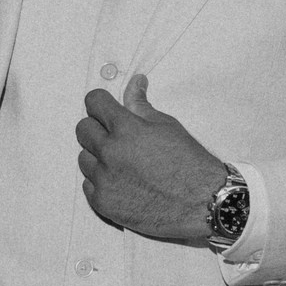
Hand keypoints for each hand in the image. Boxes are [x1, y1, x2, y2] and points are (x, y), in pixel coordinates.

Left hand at [76, 73, 228, 243]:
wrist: (202, 203)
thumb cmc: (190, 164)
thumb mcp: (167, 126)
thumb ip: (141, 105)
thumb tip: (134, 82)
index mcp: (126, 129)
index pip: (94, 102)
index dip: (101, 103)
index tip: (106, 108)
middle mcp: (110, 152)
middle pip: (83, 129)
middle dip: (97, 128)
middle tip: (117, 137)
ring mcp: (105, 180)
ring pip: (84, 158)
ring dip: (98, 157)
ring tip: (123, 163)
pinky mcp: (103, 203)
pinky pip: (88, 185)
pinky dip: (101, 182)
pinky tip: (122, 182)